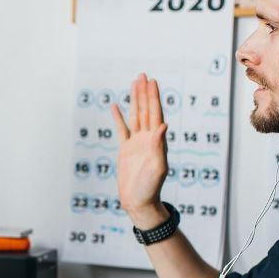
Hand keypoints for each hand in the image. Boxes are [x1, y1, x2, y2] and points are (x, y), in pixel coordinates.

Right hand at [113, 74, 169, 227]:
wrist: (139, 201)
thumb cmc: (150, 187)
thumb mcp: (158, 167)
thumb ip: (159, 146)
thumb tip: (163, 125)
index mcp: (157, 141)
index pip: (155, 114)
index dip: (154, 98)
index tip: (152, 82)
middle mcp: (148, 138)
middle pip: (146, 110)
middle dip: (145, 93)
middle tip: (143, 75)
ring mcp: (136, 143)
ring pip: (135, 116)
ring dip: (135, 100)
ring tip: (134, 84)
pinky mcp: (125, 149)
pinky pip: (121, 130)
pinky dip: (119, 117)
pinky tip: (115, 106)